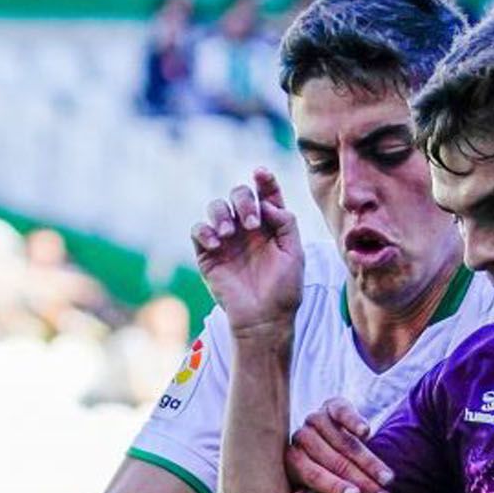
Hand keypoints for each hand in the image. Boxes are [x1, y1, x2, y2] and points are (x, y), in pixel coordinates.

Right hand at [192, 167, 302, 337]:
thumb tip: (267, 202)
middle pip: (239, 195)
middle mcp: (247, 229)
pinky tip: (216, 243)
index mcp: (270, 227)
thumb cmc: (284, 290)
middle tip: (252, 223)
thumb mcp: (294, 254)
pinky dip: (205, 231)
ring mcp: (226, 240)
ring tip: (229, 234)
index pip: (266, 195)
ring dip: (222, 213)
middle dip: (243, 200)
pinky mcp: (208, 254)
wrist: (264, 320)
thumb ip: (286, 223)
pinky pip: (198, 229)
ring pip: (216, 207)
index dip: (264, 181)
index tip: (262, 173)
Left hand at [282, 398, 394, 492]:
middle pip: (334, 461)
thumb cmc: (322, 472)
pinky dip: (354, 421)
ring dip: (369, 461)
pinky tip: (366, 432)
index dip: (334, 485)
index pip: (312, 474)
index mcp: (293, 460)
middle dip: (361, 481)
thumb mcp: (313, 490)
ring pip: (345, 442)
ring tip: (387, 478)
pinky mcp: (332, 406)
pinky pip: (342, 412)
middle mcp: (302, 438)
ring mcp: (316, 420)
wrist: (330, 441)